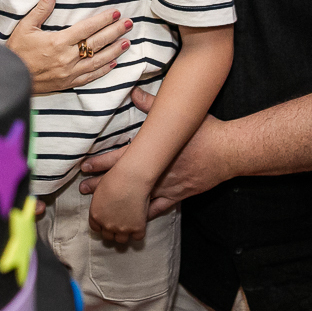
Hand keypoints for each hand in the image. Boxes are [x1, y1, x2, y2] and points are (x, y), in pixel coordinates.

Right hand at [6, 0, 131, 93]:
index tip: (115, 13)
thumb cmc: (16, 51)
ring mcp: (69, 72)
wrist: (11, 78)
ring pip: (97, 61)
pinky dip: (103, 70)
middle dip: (114, 32)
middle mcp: (67, 58)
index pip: (87, 28)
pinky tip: (113, 63)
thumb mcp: (25, 27)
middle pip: (96, 43)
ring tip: (126, 42)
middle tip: (128, 24)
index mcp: (58, 42)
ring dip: (114, 50)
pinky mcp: (68, 83)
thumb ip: (41, 10)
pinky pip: (90, 76)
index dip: (103, 20)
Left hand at [79, 87, 229, 216]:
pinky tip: (135, 220)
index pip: (120, 159)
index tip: (85, 167)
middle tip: (83, 190)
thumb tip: (133, 92)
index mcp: (154, 153)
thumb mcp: (178, 116)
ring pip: (137, 198)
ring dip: (119, 202)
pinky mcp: (179, 195)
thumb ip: (152, 105)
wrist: (228, 151)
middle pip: (124, 181)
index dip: (101, 164)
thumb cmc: (204, 131)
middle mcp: (157, 172)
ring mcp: (167, 186)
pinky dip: (145, 214)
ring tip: (103, 208)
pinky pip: (158, 208)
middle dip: (102, 185)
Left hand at [88, 167, 150, 243]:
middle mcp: (107, 224)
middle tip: (118, 224)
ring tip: (128, 227)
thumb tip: (90, 198)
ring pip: (121, 240)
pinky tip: (139, 225)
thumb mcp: (100, 189)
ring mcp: (122, 228)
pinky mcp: (137, 228)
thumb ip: (98, 203)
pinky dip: (138, 232)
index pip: (96, 228)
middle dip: (112, 231)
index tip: (107, 222)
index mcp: (96, 215)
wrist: (132, 177)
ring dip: (124, 234)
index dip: (102, 225)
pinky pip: (137, 237)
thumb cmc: (115, 178)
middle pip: (108, 236)